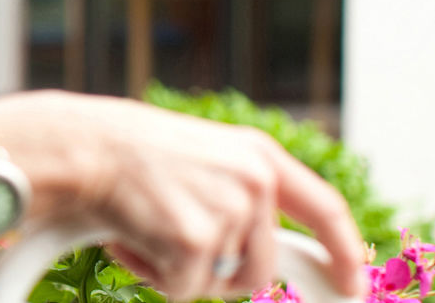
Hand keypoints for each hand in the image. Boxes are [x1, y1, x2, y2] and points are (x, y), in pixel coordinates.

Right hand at [0, 91, 368, 299]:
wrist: (81, 146)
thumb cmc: (128, 154)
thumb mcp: (201, 160)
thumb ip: (236, 196)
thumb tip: (259, 256)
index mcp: (259, 157)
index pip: (325, 210)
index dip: (344, 253)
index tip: (352, 286)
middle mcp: (254, 182)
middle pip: (261, 269)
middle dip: (218, 272)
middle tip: (175, 247)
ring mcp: (229, 212)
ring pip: (221, 283)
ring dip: (182, 271)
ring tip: (148, 229)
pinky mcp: (198, 242)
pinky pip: (183, 289)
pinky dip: (151, 273)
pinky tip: (130, 235)